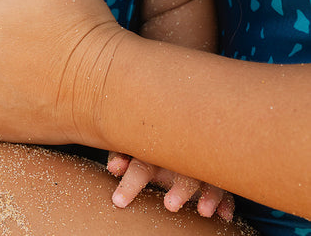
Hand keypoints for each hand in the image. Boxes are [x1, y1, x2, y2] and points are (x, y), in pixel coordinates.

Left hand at [107, 152, 234, 220]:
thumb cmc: (146, 144)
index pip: (142, 166)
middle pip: (183, 169)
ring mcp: (197, 166)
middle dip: (180, 187)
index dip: (130, 182)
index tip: (118, 201)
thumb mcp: (131, 148)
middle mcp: (178, 158)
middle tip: (170, 205)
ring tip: (204, 212)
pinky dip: (226, 201)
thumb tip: (114, 167)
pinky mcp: (212, 177)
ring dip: (208, 194)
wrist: (174, 124)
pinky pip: (224, 187)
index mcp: (154, 150)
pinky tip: (225, 215)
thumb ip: (120, 156)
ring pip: (207, 177)